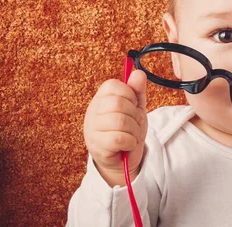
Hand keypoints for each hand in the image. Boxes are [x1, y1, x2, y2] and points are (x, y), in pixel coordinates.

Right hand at [83, 70, 147, 186]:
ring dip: (134, 130)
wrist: (124, 158)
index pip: (114, 86)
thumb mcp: (136, 107)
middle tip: (136, 123)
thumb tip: (139, 73)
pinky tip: (128, 145)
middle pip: (118, 104)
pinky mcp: (96, 146)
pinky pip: (118, 139)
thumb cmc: (128, 129)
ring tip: (133, 135)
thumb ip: (137, 90)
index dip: (130, 95)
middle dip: (134, 115)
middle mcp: (93, 111)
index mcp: (101, 98)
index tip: (133, 106)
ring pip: (119, 121)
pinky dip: (130, 142)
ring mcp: (92, 129)